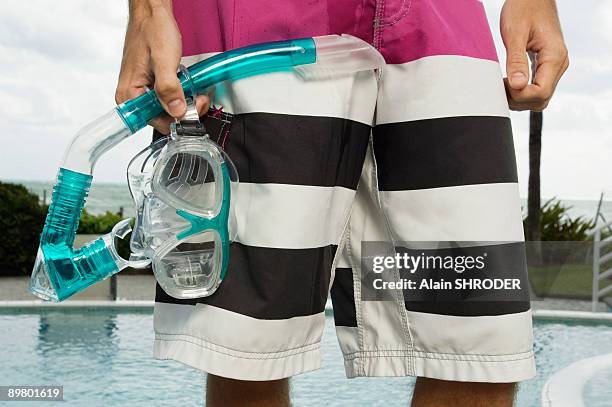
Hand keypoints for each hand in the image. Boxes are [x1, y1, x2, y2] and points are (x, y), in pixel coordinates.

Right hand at [115, 0, 208, 133]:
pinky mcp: (152, 85)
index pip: (156, 123)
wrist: (153, 13)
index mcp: (129, 95)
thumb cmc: (153, 30)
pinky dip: (182, 94)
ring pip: (168, 109)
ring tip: (195, 91)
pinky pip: (169, 98)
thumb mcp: (164, 61)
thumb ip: (169, 88)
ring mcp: (143, 91)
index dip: (178, 119)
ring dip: (185, 103)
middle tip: (199, 98)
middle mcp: (133, 96)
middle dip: (185, 110)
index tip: (193, 108)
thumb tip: (177, 111)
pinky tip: (187, 86)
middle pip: (163, 118)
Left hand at [501, 0, 568, 110]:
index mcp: (554, 57)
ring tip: (502, 85)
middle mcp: (558, 64)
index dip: (520, 96)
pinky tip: (508, 82)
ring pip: (539, 97)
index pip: (541, 92)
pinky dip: (522, 91)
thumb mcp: (515, 33)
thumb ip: (516, 60)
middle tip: (500, 87)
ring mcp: (554, 66)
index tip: (503, 85)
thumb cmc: (523, 8)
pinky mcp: (546, 65)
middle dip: (518, 100)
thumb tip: (517, 86)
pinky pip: (537, 87)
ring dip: (519, 98)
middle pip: (541, 99)